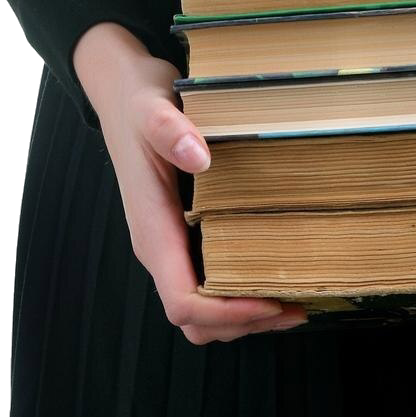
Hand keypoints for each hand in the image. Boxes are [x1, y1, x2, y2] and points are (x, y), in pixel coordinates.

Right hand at [73, 23, 310, 343]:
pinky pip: (204, 281)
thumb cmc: (138, 101)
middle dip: (242, 323)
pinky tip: (270, 273)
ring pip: (199, 308)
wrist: (120, 93)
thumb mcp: (153, 107)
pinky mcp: (180, 232)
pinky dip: (237, 293)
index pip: (182, 300)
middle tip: (294, 308)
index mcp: (152, 228)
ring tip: (291, 302)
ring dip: (242, 316)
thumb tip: (200, 157)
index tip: (269, 301)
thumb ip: (172, 131)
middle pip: (194, 319)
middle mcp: (158, 245)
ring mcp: (168, 242)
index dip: (225, 313)